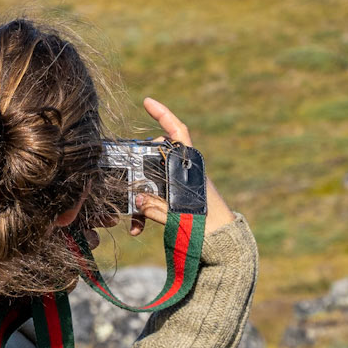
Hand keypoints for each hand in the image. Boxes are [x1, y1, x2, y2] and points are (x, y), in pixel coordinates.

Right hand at [134, 98, 235, 235]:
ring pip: (151, 181)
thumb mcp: (181, 218)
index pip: (178, 133)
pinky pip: (153, 201)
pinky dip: (143, 213)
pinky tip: (136, 229)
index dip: (163, 114)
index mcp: (190, 167)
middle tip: (123, 173)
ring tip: (131, 217)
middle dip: (136, 167)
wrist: (224, 246)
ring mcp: (178, 187)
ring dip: (138, 197)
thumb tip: (136, 201)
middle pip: (155, 156)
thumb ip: (157, 209)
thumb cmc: (209, 228)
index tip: (146, 102)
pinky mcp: (175, 202)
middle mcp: (183, 172)